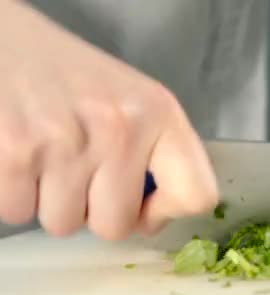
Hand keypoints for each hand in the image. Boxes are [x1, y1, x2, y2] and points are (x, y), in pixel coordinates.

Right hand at [0, 2, 217, 238]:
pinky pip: (18, 213)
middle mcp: (119, 128)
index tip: (147, 206)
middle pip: (116, 226)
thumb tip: (151, 219)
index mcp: (160, 113)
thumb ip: (156, 153)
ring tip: (48, 156)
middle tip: (81, 171)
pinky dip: (15, 195)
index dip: (168, 212)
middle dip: (95, 211)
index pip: (196, 194)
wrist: (6, 40)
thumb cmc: (74, 77)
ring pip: (64, 224)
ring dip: (52, 202)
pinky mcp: (13, 153)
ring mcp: (65, 142)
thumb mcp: (134, 100)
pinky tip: (21, 156)